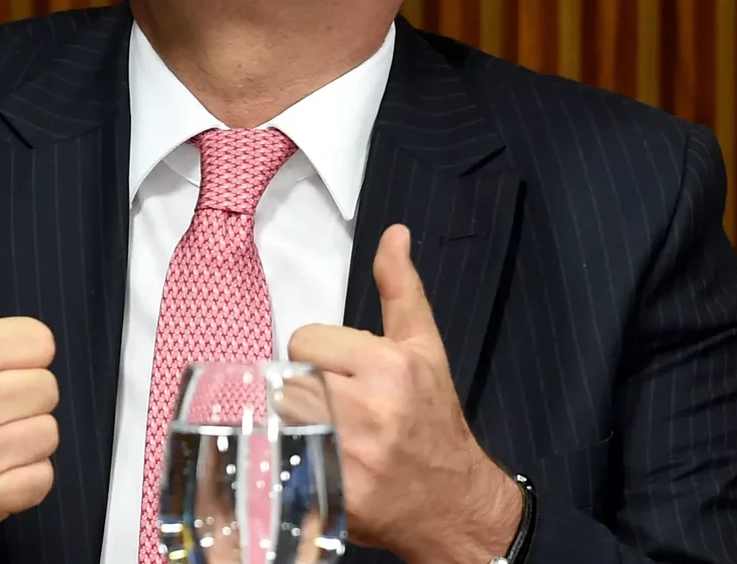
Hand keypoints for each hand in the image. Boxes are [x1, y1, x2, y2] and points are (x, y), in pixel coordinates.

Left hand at [288, 225, 521, 562]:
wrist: (453, 502)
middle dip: (309, 391)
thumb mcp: (424, 347)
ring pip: (283, 417)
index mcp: (387, 366)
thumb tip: (393, 233)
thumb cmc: (433, 419)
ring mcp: (349, 455)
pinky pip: (287, 460)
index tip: (345, 375)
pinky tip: (324, 464)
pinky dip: (297, 462)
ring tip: (333, 436)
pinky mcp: (334, 494)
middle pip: (289, 380)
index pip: (305, 341)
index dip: (320, 357)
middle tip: (340, 410)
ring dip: (298, 425)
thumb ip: (400, 288)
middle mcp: (367, 408)